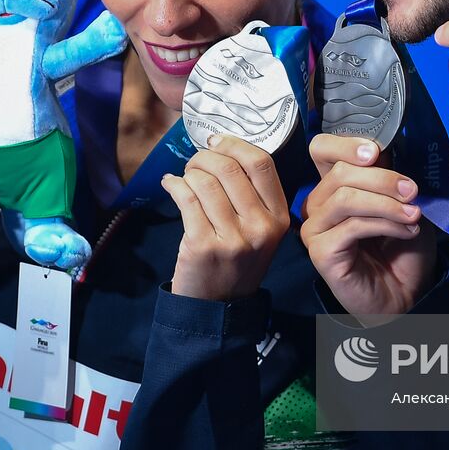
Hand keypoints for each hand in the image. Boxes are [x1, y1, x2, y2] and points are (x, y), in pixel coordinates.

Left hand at [163, 135, 290, 301]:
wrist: (218, 308)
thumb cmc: (236, 262)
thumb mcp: (261, 231)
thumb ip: (252, 195)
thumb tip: (221, 149)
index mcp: (278, 217)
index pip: (261, 163)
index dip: (234, 144)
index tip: (216, 141)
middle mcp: (260, 227)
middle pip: (230, 167)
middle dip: (205, 156)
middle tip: (194, 163)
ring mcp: (233, 238)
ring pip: (206, 181)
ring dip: (188, 171)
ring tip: (183, 177)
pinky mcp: (203, 246)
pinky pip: (186, 198)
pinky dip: (174, 185)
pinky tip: (170, 185)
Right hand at [300, 135, 433, 320]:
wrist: (407, 294)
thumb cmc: (402, 248)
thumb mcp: (402, 202)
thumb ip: (388, 175)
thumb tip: (386, 149)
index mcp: (333, 186)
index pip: (322, 149)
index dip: (346, 143)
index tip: (377, 151)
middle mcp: (318, 205)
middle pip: (340, 172)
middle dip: (382, 178)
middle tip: (412, 191)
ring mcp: (316, 229)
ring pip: (345, 198)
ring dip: (386, 203)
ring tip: (414, 214)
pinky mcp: (321, 252)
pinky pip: (352, 226)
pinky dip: (385, 224)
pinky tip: (406, 230)